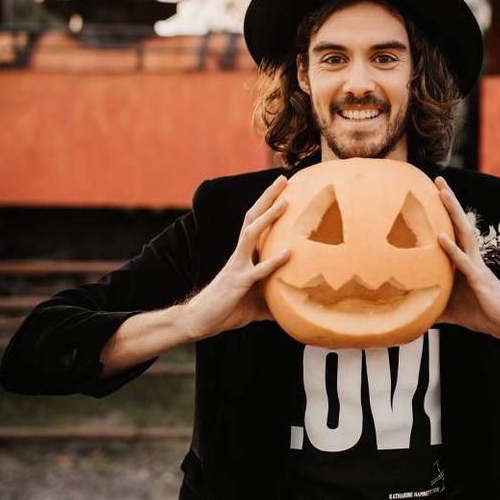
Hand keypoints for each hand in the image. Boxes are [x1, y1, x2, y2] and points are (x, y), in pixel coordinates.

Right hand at [182, 175, 290, 339]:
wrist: (200, 321)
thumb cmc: (229, 308)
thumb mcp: (259, 302)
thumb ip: (277, 300)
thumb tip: (298, 308)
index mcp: (245, 254)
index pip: (257, 221)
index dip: (268, 204)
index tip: (285, 187)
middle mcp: (241, 254)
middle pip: (253, 217)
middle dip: (268, 197)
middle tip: (283, 178)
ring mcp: (238, 266)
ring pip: (252, 234)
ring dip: (268, 216)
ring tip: (285, 202)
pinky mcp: (238, 282)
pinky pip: (257, 270)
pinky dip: (273, 261)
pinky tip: (288, 252)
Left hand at [435, 177, 499, 347]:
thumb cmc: (482, 314)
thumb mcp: (450, 309)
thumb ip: (432, 307)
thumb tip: (410, 313)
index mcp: (465, 260)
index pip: (454, 230)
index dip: (444, 212)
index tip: (430, 193)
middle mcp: (472, 257)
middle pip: (460, 223)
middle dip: (449, 201)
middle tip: (437, 180)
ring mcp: (477, 267)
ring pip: (464, 233)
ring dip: (453, 212)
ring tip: (441, 193)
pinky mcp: (480, 280)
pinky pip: (464, 262)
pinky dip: (451, 250)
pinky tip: (440, 237)